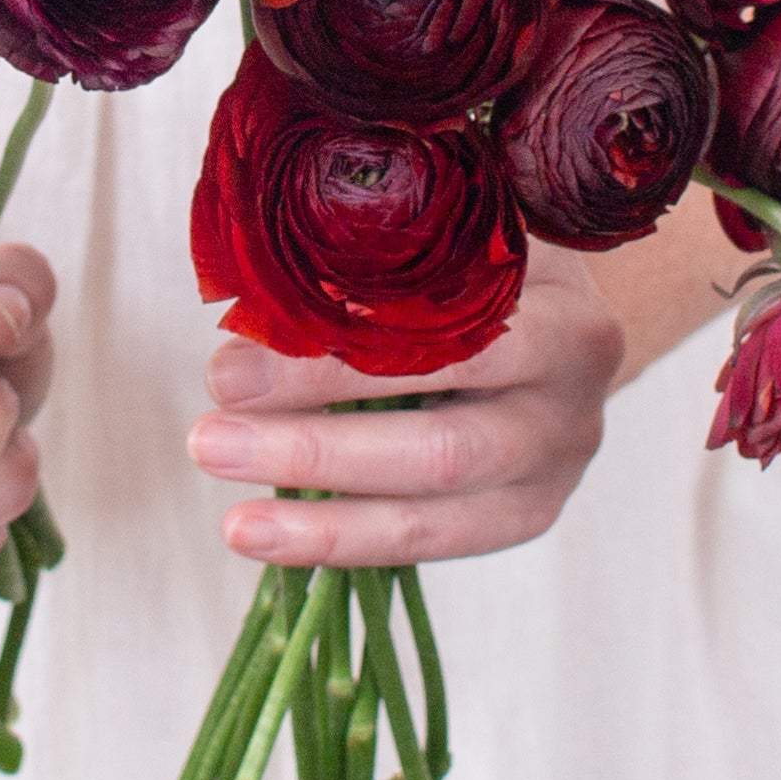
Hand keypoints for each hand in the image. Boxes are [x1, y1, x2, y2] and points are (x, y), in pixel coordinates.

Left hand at [186, 242, 621, 566]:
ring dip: (322, 519)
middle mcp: (572, 403)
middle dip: (315, 448)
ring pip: (433, 512)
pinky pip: (428, 545)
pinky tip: (269, 537)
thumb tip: (249, 293)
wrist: (564, 313)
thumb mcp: (456, 234)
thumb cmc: (485, 260)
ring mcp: (554, 470)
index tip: (233, 360)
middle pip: (440, 447)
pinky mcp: (526, 517)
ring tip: (233, 521)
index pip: (444, 348)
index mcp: (565, 317)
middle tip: (209, 437)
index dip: (335, 363)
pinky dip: (343, 543)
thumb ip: (380, 252)